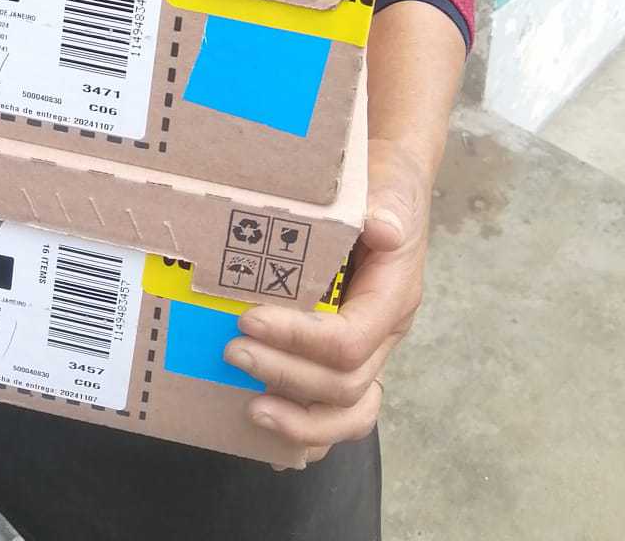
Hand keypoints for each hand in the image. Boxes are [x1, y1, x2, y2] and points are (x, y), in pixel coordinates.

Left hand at [222, 138, 431, 463]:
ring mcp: (369, 348)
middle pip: (345, 385)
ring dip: (301, 422)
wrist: (393, 183)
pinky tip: (269, 442)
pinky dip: (308, 431)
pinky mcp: (347, 354)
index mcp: (393, 296)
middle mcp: (384, 332)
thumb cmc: (386, 186)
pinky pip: (338, 409)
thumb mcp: (390, 186)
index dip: (299, 339)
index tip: (248, 318)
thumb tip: (381, 228)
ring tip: (250, 411)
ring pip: (350, 412)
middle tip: (232, 353)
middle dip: (285, 375)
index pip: (350, 340)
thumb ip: (387, 207)